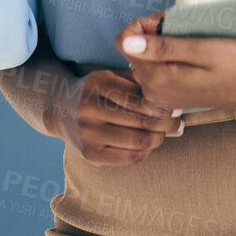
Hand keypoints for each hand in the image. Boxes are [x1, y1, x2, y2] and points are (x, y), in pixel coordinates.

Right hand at [45, 68, 179, 165]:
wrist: (58, 110)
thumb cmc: (94, 92)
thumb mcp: (110, 77)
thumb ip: (137, 81)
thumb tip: (172, 96)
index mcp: (97, 84)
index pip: (141, 98)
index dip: (163, 105)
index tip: (174, 107)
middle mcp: (89, 108)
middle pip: (143, 121)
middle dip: (166, 123)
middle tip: (177, 123)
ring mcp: (88, 133)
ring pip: (140, 141)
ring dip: (158, 139)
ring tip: (163, 134)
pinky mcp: (90, 153)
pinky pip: (129, 158)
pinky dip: (145, 152)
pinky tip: (148, 145)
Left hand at [115, 15, 235, 113]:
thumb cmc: (235, 66)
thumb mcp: (203, 50)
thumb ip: (164, 47)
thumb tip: (127, 43)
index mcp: (157, 78)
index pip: (125, 42)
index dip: (142, 26)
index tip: (164, 23)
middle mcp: (152, 90)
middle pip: (134, 50)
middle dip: (152, 34)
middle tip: (181, 30)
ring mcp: (159, 95)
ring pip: (144, 59)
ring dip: (160, 45)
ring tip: (188, 42)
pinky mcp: (167, 96)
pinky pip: (155, 70)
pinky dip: (166, 58)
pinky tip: (187, 56)